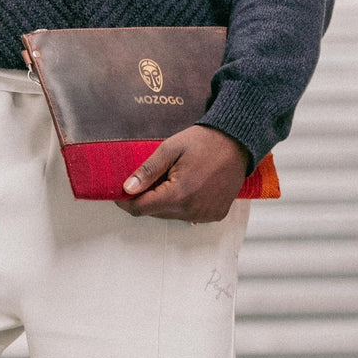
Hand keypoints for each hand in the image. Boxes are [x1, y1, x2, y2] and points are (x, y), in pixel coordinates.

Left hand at [116, 125, 251, 221]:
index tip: (120, 192)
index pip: (140, 209)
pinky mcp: (215, 214)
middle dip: (147, 198)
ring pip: (172, 215)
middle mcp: (191, 210)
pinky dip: (183, 204)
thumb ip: (147, 171)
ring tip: (173, 179)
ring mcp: (205, 215)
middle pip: (155, 213)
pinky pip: (190, 215)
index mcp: (178, 195)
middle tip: (150, 178)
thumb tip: (127, 189)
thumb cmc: (203, 142)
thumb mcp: (169, 150)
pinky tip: (190, 186)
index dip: (125, 201)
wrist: (237, 142)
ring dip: (166, 202)